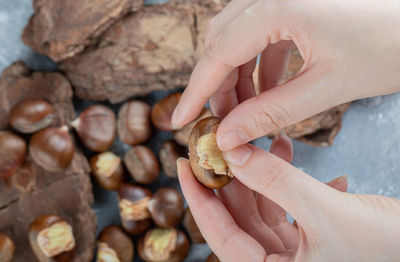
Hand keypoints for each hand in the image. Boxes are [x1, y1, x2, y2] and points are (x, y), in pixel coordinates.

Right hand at [172, 0, 399, 150]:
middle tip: (220, 123)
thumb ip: (271, 112)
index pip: (218, 53)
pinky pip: (262, 36)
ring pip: (238, 39)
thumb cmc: (391, 44)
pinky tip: (267, 92)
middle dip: (217, 86)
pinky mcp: (296, 5)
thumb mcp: (327, 86)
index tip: (182, 121)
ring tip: (244, 113)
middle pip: (222, 42)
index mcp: (278, 6)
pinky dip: (258, 66)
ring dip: (237, 77)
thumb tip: (228, 136)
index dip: (196, 91)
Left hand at [177, 134, 399, 261]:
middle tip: (223, 142)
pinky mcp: (308, 237)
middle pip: (238, 217)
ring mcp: (292, 251)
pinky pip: (286, 204)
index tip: (183, 164)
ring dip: (266, 173)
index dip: (198, 198)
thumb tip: (232, 152)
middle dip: (233, 177)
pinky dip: (290, 181)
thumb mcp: (325, 212)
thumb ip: (277, 182)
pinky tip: (296, 157)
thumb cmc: (383, 246)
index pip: (219, 235)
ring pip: (262, 205)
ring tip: (272, 141)